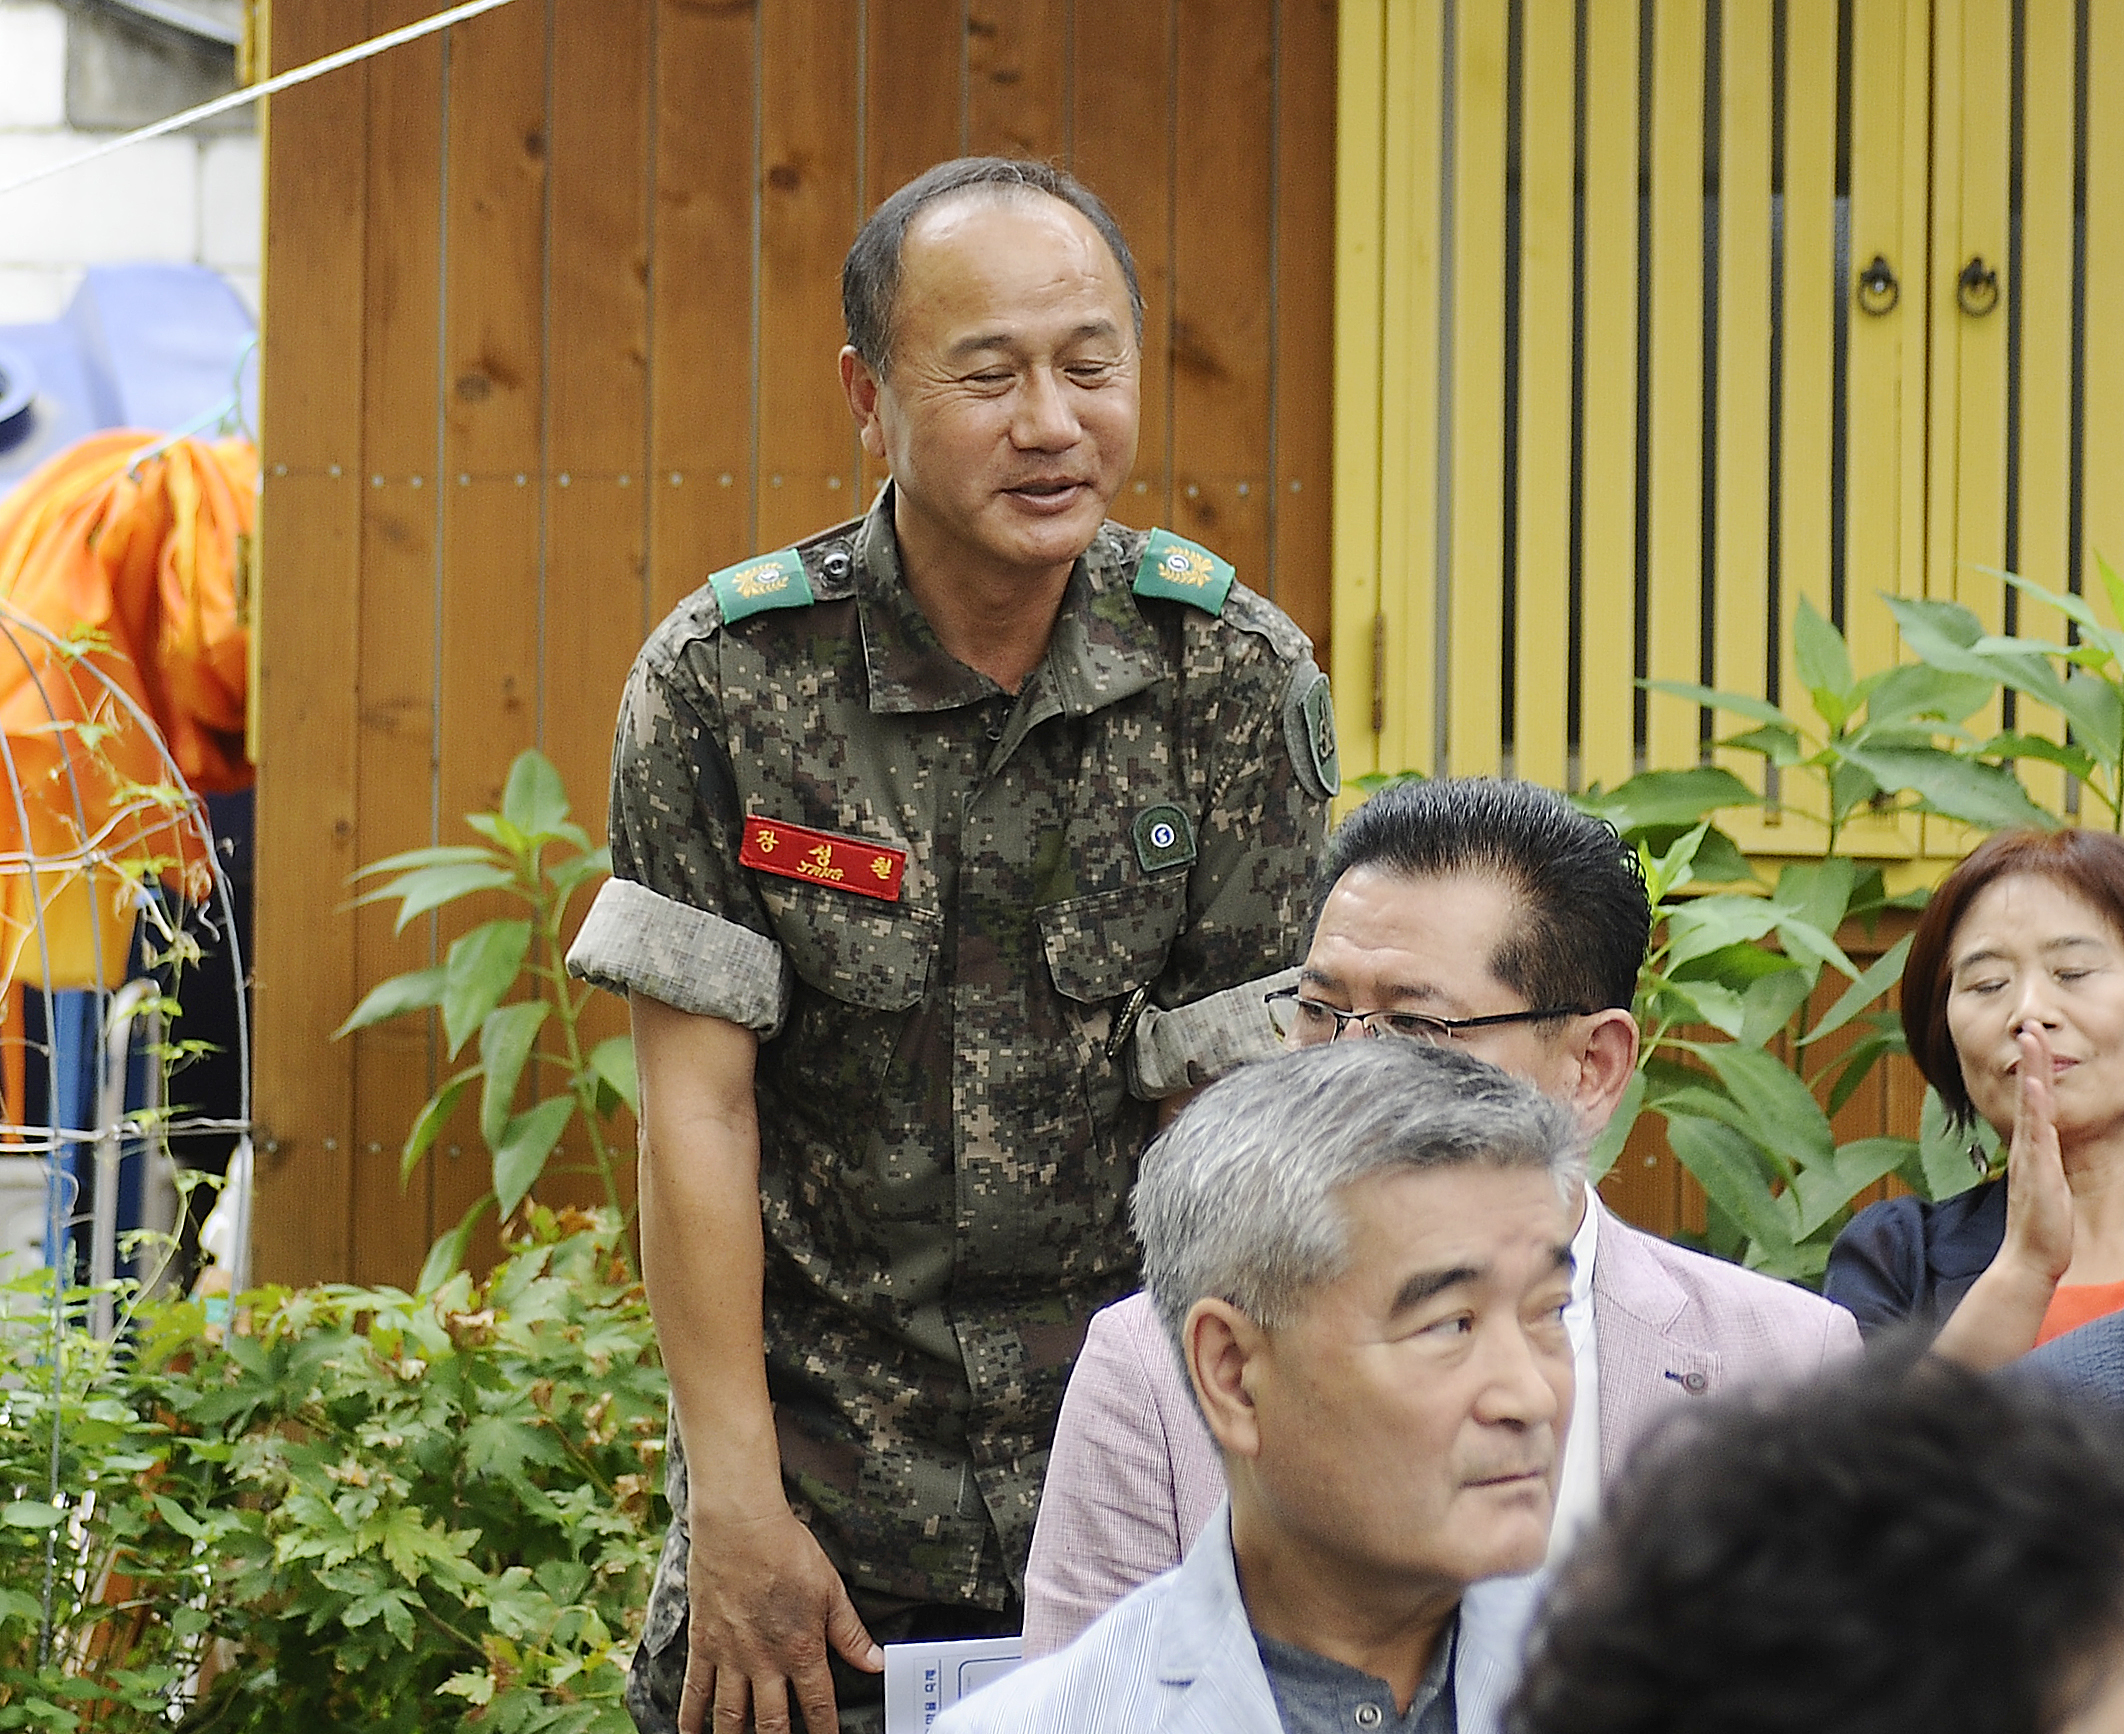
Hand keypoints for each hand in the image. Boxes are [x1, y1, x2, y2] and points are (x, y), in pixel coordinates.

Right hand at [680, 1506, 881, 1733]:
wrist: (740, 1525)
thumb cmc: (787, 1550)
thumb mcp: (831, 1589)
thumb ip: (851, 1633)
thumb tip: (877, 1663)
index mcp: (801, 1648)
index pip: (818, 1705)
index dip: (825, 1731)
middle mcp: (764, 1661)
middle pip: (772, 1723)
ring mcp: (730, 1655)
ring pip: (730, 1716)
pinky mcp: (703, 1643)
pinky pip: (694, 1690)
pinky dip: (691, 1718)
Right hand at [2002, 1022, 2073, 1285]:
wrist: (2030, 1257)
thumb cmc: (2042, 1225)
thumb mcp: (2048, 1185)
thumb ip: (2045, 1163)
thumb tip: (2049, 1147)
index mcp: (2032, 1148)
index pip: (2033, 1101)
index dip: (2034, 1071)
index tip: (2033, 1041)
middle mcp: (2029, 1146)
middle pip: (2029, 1094)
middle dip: (2030, 1059)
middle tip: (2029, 1027)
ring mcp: (2032, 1156)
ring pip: (2032, 1106)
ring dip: (2030, 1071)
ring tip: (2031, 1042)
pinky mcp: (2039, 1169)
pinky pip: (2036, 1132)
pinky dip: (2032, 1106)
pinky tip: (2033, 1086)